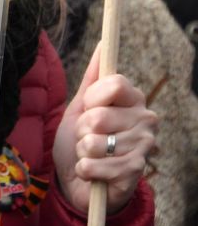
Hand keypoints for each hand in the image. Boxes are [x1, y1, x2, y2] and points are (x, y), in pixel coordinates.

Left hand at [54, 43, 157, 212]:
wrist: (79, 181)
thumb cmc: (80, 141)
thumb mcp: (80, 107)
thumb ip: (92, 78)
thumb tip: (103, 45)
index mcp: (133, 100)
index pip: (116, 83)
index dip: (92, 98)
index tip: (88, 108)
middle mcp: (146, 119)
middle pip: (99, 115)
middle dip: (81, 130)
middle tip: (87, 137)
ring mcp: (144, 146)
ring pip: (93, 142)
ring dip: (82, 152)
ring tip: (91, 155)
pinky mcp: (136, 171)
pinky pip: (93, 165)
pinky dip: (84, 170)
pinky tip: (93, 172)